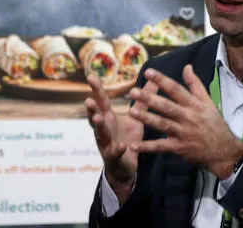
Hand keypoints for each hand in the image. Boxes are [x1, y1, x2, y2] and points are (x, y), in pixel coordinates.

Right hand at [84, 75, 157, 201]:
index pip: (102, 101)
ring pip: (101, 134)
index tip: (91, 76)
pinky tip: (121, 146)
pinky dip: (116, 150)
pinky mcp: (114, 157)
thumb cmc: (128, 138)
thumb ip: (143, 100)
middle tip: (88, 99)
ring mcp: (107, 143)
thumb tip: (154, 80)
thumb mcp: (136, 118)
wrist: (124, 166)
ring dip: (99, 126)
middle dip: (91, 108)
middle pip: (96, 116)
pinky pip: (114, 153)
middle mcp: (105, 129)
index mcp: (109, 118)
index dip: (97, 90)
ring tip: (98, 117)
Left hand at [126, 64, 242, 179]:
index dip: (162, 80)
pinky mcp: (179, 148)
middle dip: (149, 98)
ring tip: (131, 112)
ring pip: (162, 124)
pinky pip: (161, 147)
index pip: (176, 89)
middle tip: (133, 92)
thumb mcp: (208, 101)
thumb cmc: (214, 123)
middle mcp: (188, 117)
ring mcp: (183, 133)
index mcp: (193, 104)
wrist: (224, 150)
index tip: (148, 72)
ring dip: (146, 119)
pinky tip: (133, 145)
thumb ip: (195, 84)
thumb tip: (187, 66)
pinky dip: (147, 147)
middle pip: (166, 106)